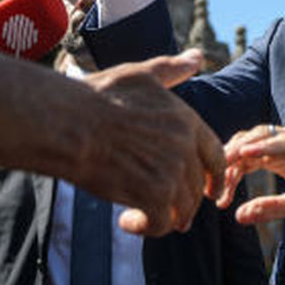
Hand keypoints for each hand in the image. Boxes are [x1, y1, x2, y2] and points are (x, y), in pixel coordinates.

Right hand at [78, 50, 224, 235]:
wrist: (69, 122)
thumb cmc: (98, 97)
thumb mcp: (140, 76)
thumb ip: (172, 70)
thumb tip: (197, 57)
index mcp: (186, 120)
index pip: (215, 155)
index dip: (213, 175)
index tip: (207, 190)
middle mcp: (185, 147)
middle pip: (197, 185)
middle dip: (184, 201)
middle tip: (166, 211)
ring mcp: (171, 172)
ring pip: (182, 208)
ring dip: (164, 217)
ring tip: (139, 216)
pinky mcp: (152, 195)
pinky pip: (162, 223)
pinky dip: (147, 227)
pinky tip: (127, 220)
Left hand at [218, 125, 284, 224]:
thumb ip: (271, 207)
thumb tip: (238, 216)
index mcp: (279, 158)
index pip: (243, 160)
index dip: (227, 176)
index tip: (218, 200)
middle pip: (246, 142)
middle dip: (226, 159)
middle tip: (212, 182)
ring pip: (263, 135)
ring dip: (241, 147)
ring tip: (224, 162)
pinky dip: (268, 144)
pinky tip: (250, 152)